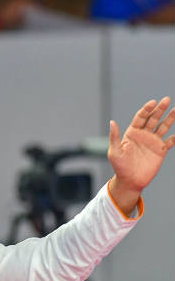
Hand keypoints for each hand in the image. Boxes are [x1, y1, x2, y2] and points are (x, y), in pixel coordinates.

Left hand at [107, 97, 174, 213]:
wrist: (130, 181)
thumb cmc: (120, 166)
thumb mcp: (114, 151)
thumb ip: (115, 137)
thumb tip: (112, 122)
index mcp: (132, 133)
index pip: (141, 117)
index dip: (146, 109)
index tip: (153, 102)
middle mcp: (143, 135)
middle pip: (153, 119)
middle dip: (160, 109)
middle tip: (166, 100)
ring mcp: (153, 142)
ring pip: (163, 127)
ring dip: (170, 118)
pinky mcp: (161, 151)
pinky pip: (170, 141)